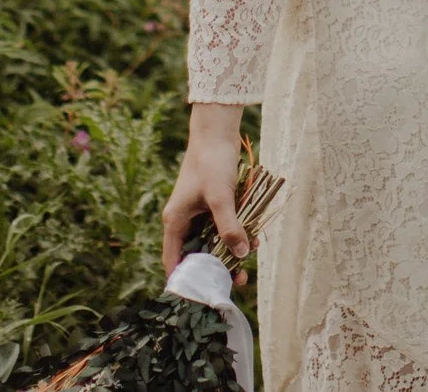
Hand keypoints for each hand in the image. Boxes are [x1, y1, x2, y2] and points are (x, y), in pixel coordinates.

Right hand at [162, 102, 250, 279]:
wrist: (217, 133)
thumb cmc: (212, 164)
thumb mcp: (221, 198)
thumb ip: (230, 227)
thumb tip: (240, 255)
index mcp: (175, 222)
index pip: (173, 261)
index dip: (185, 280)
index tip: (202, 295)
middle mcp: (184, 221)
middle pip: (197, 255)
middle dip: (216, 268)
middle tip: (237, 281)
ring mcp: (199, 214)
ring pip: (213, 243)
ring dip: (230, 251)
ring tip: (249, 261)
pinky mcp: (213, 207)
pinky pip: (223, 229)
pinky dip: (236, 235)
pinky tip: (253, 239)